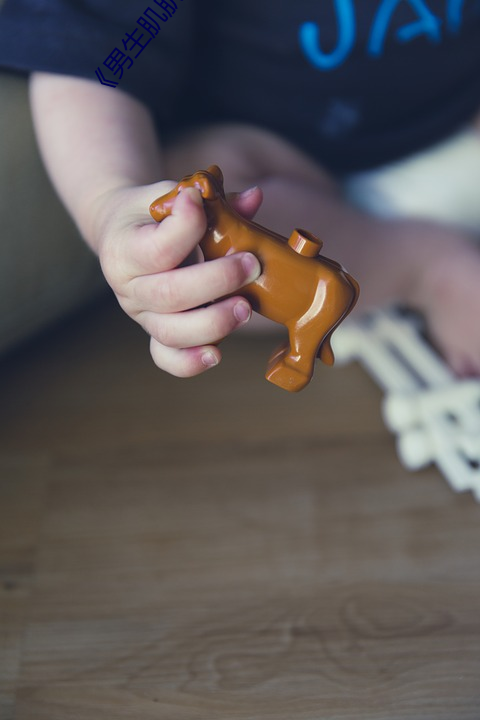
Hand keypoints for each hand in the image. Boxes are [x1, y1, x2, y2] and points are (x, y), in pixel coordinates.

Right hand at [92, 182, 262, 376]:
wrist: (122, 233)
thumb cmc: (152, 213)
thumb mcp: (169, 195)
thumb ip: (209, 198)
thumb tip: (253, 198)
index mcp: (123, 250)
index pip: (156, 249)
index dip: (185, 227)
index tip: (200, 201)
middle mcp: (128, 288)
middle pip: (169, 295)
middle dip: (217, 281)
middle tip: (251, 265)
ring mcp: (142, 315)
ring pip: (172, 332)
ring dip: (214, 322)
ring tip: (246, 307)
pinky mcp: (156, 333)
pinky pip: (167, 358)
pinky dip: (190, 362)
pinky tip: (217, 355)